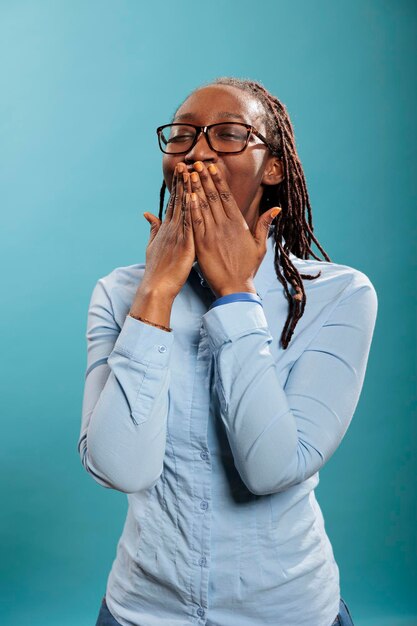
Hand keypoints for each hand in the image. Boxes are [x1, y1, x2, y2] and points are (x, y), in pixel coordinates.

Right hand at [141, 163, 194, 298]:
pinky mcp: (184, 244)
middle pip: (178, 201)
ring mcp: (177, 235)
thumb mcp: (152, 246)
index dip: (177, 187)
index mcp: (166, 228)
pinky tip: (194, 197)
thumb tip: (148, 214)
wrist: (156, 286)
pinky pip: (189, 224)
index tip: (181, 172)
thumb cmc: (158, 269)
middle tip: (185, 164)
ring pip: (184, 208)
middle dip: (182, 183)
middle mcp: (171, 228)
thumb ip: (153, 228)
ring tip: (191, 174)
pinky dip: (191, 210)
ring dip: (187, 190)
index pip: (173, 203)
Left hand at [189, 161, 280, 297]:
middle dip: (204, 179)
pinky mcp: (202, 244)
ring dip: (196, 188)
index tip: (212, 167)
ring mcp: (213, 234)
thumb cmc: (247, 268)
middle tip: (197, 163)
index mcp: (239, 224)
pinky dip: (191, 208)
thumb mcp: (260, 245)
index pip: (227, 197)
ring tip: (189, 173)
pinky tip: (187, 195)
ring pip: (203, 206)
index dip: (219, 180)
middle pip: (214, 197)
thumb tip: (276, 208)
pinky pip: (196, 222)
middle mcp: (226, 226)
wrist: (235, 287)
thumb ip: (264, 225)